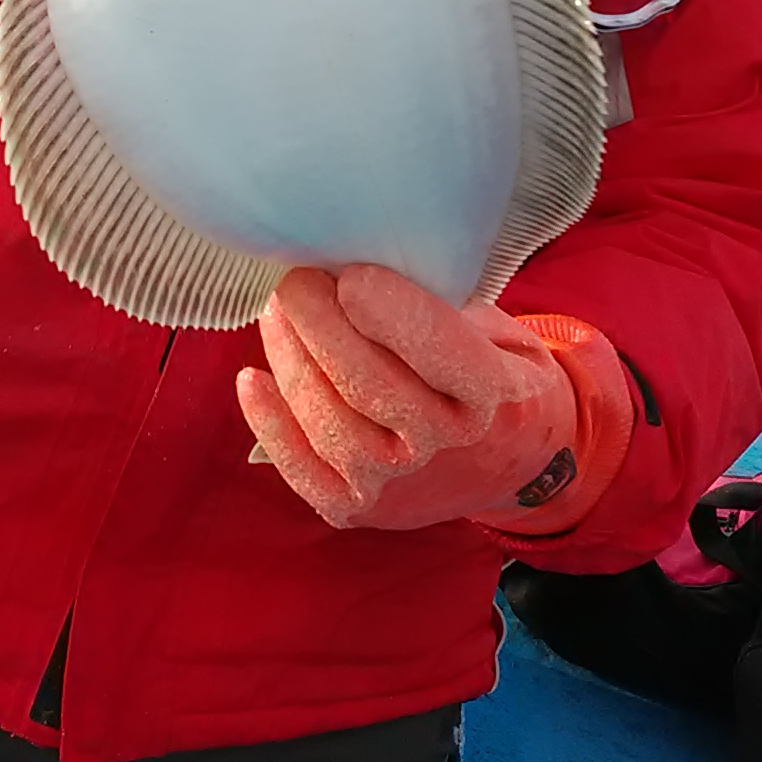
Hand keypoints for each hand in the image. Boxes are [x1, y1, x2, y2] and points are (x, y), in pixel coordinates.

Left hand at [236, 266, 583, 531]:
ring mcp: (397, 482)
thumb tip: (366, 254)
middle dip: (321, 323)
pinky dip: (271, 423)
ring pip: (328, 418)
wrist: (509, 463)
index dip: (390, 312)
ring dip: (290, 357)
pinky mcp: (355, 507)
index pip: (438, 351)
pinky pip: (300, 467)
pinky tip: (252, 379)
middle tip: (296, 276)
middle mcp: (445, 445)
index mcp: (491, 394)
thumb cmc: (492, 371)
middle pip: (368, 381)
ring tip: (276, 310)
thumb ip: (447, 301)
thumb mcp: (497, 328)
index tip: (352, 274)